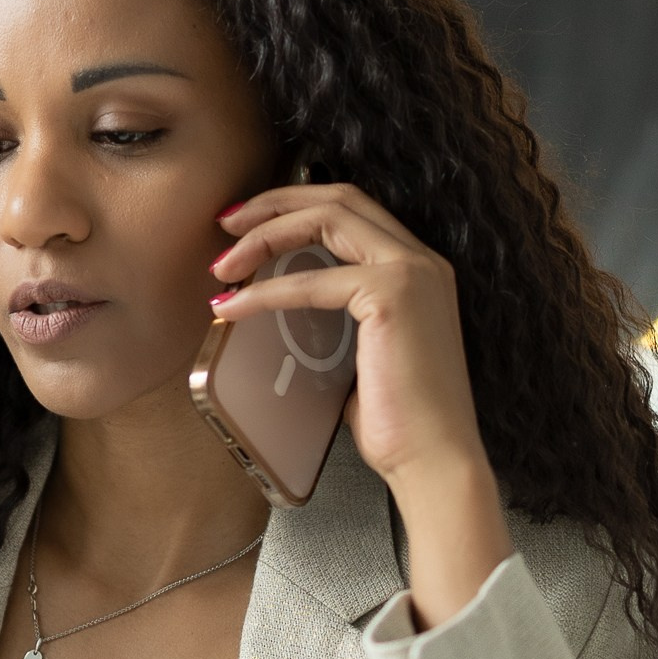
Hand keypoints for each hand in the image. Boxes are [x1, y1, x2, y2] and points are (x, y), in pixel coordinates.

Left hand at [210, 182, 512, 625]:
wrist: (434, 461)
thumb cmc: (399, 421)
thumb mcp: (359, 353)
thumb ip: (334, 318)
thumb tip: (279, 306)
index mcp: (418, 270)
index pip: (353, 211)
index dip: (296, 207)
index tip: (248, 224)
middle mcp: (421, 260)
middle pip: (339, 198)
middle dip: (275, 203)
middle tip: (226, 222)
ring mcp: (411, 272)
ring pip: (327, 217)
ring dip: (266, 233)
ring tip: (223, 262)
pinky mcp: (392, 295)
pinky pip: (311, 280)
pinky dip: (265, 290)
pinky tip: (233, 306)